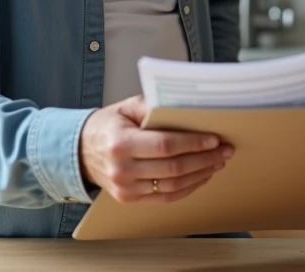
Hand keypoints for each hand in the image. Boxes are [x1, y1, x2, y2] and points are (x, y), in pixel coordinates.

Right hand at [78, 95, 232, 203]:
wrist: (80, 152)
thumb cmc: (107, 126)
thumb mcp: (126, 108)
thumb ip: (152, 104)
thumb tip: (185, 105)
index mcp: (120, 143)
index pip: (164, 146)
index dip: (192, 143)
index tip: (214, 139)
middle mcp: (122, 169)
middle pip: (172, 168)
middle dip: (204, 159)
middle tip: (224, 150)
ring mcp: (126, 189)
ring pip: (173, 186)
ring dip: (200, 174)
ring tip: (218, 162)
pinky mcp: (130, 199)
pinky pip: (166, 196)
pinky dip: (188, 187)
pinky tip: (202, 176)